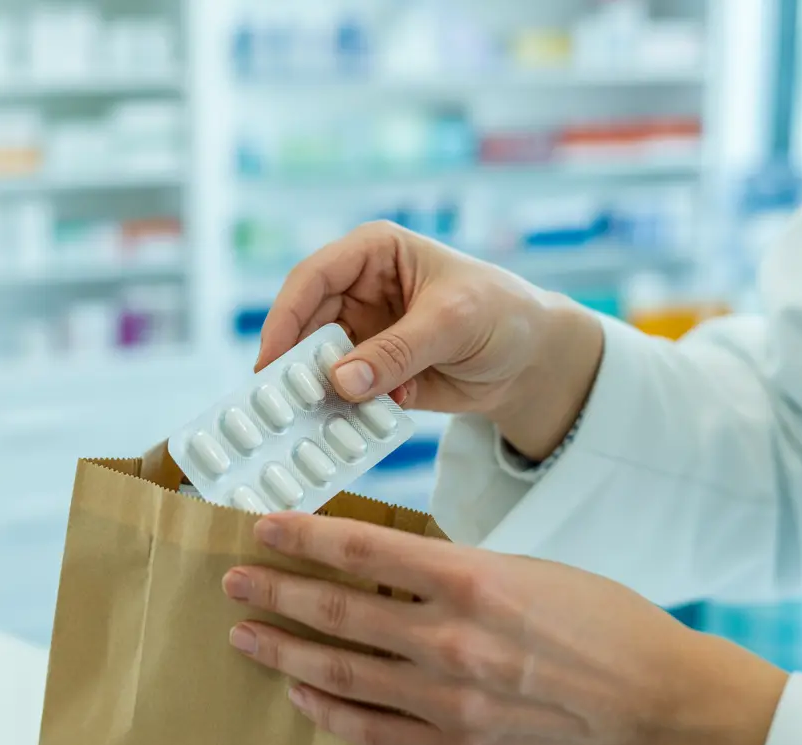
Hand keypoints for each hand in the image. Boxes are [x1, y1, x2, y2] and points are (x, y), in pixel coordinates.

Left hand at [223, 513, 788, 744]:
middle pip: (337, 611)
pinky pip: (371, 729)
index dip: (303, 537)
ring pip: (341, 671)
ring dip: (285, 650)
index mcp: (470, 579)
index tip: (264, 527)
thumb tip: (383, 567)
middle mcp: (449, 639)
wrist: (655, 704)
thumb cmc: (601, 623)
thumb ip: (450, 571)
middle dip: (276, 593)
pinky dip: (328, 710)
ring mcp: (449, 699)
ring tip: (245, 634)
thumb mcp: (524, 568)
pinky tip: (299, 693)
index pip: (360, 550)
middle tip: (234, 581)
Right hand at [257, 222, 604, 459]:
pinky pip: (342, 394)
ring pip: (317, 363)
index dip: (285, 317)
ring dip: (314, 394)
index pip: (314, 278)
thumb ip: (397, 351)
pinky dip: (341, 414)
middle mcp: (358, 290)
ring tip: (305, 425)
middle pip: (305, 324)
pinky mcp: (371, 372)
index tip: (270, 361)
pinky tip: (342, 434)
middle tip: (277, 405)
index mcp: (374, 253)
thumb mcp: (453, 323)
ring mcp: (362, 333)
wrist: (531, 360)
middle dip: (292, 364)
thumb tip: (340, 380)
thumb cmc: (501, 314)